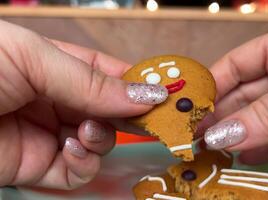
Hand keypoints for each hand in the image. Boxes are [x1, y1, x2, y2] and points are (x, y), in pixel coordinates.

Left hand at [0, 20, 167, 188]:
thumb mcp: (32, 59)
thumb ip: (90, 81)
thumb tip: (147, 94)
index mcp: (54, 63)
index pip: (108, 73)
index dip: (136, 83)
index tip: (164, 94)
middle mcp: (54, 98)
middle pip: (108, 110)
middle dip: (129, 116)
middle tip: (150, 121)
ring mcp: (47, 133)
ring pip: (98, 142)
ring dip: (102, 138)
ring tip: (87, 131)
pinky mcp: (37, 166)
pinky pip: (76, 170)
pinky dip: (84, 163)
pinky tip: (72, 148)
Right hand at [203, 20, 267, 164]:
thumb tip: (225, 135)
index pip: (237, 65)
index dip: (212, 85)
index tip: (192, 108)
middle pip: (243, 96)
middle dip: (220, 116)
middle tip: (197, 135)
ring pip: (259, 123)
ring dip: (236, 136)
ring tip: (212, 150)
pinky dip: (262, 152)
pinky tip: (243, 158)